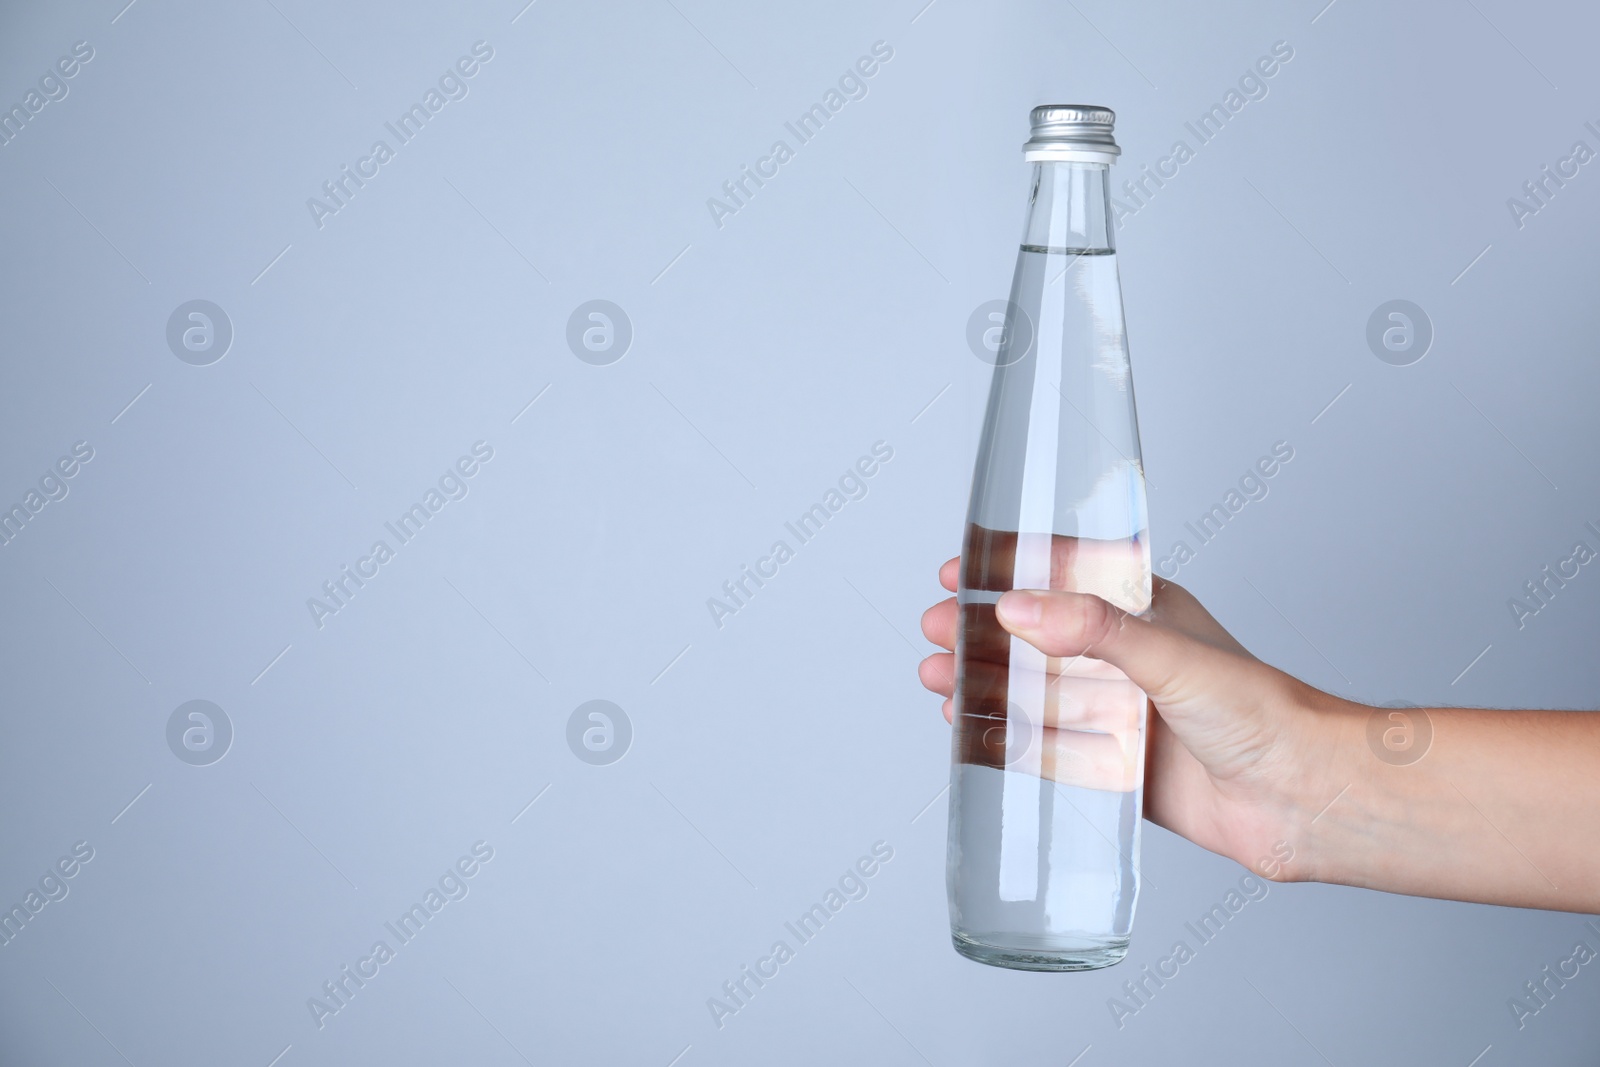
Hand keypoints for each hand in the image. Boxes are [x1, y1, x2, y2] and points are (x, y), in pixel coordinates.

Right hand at [920, 554, 1350, 880]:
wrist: (1305, 800)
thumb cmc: (1265, 714)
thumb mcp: (1171, 656)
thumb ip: (1094, 632)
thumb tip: (1017, 608)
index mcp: (1146, 612)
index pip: (1063, 576)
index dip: (1008, 569)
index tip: (958, 571)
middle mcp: (1128, 660)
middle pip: (1036, 637)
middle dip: (980, 631)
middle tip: (935, 629)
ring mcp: (1121, 715)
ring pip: (1035, 693)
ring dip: (984, 683)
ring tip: (935, 679)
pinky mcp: (1117, 769)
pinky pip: (1047, 751)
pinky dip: (1004, 739)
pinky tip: (966, 730)